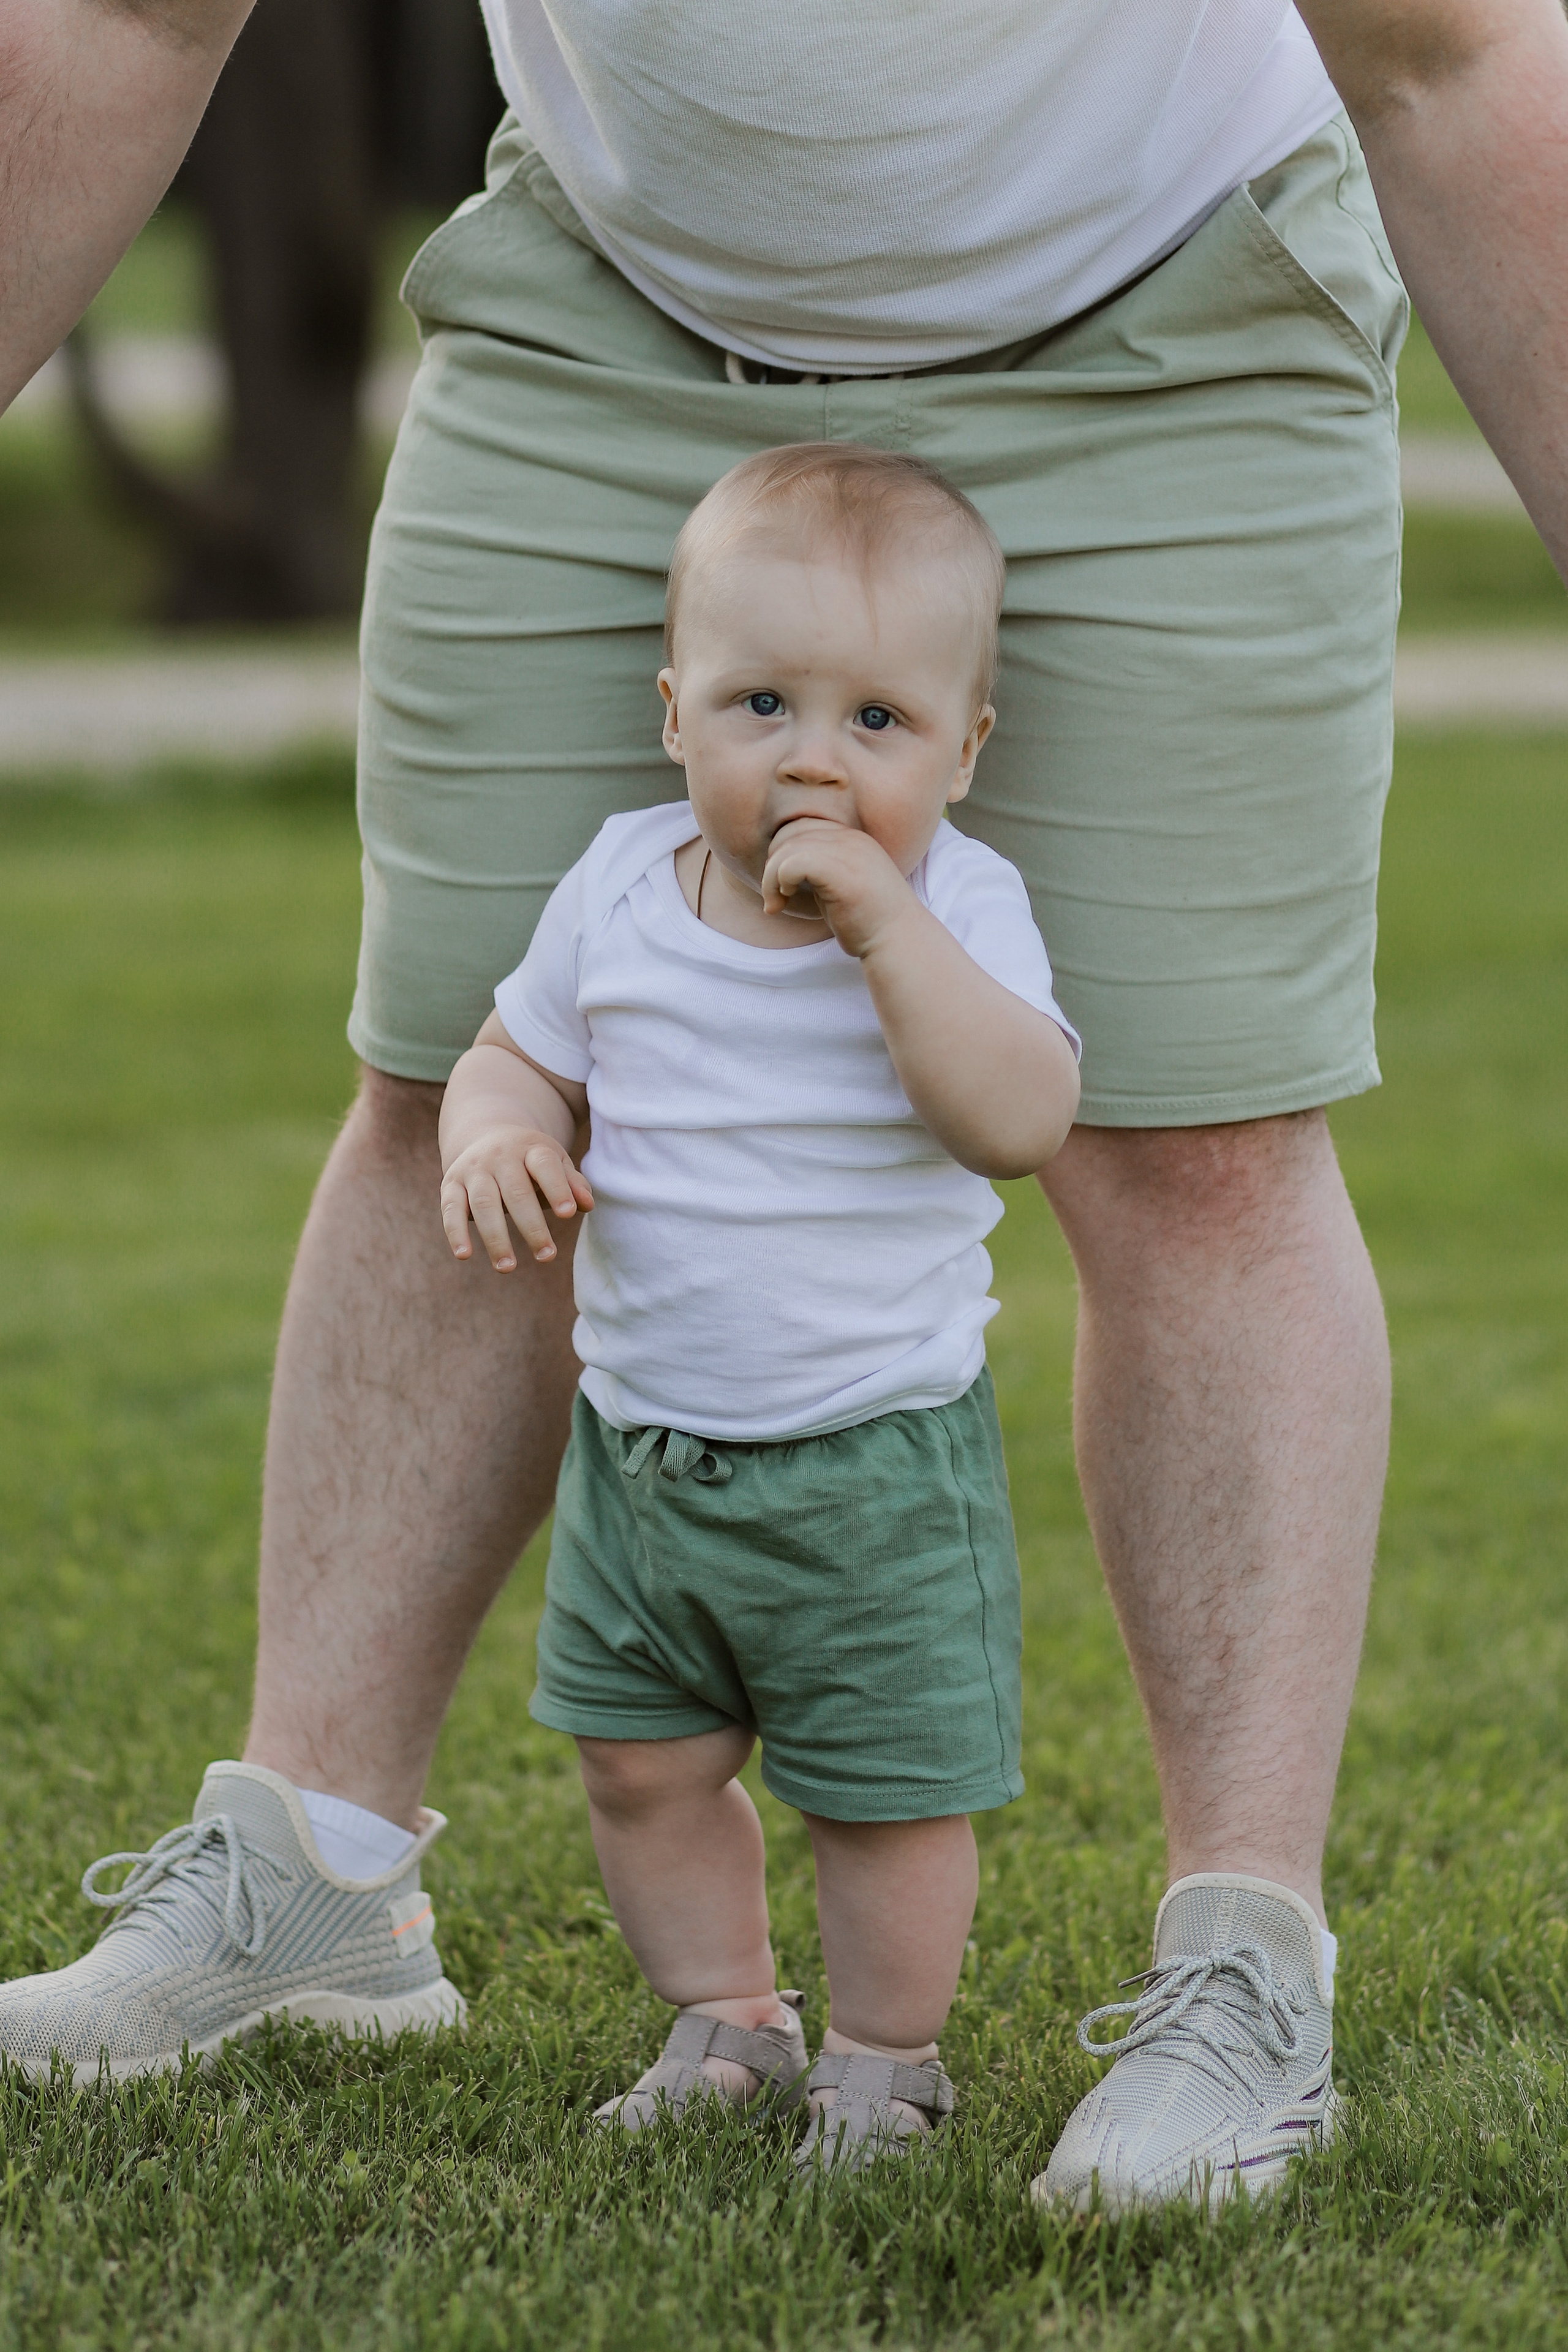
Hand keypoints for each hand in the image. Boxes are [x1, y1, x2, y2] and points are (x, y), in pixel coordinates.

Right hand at [440, 1126, 592, 1270]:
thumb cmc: (530, 1162)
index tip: (568, 1214)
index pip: (545, 1165)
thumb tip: (587, 1205)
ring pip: (483, 1203)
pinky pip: (450, 1208)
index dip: (557, 1188)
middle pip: (516, 1192)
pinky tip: (464, 1255)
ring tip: (508, 1268)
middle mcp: (500, 1156)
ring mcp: (473, 1169)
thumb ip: (573, 1184)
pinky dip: (455, 1232)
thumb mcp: (555, 1164)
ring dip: (495, 1238)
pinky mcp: (451, 1183)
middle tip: (547, 1256)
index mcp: (530, 1148)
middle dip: (532, 1226)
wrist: (486, 1135)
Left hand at [760, 820, 916, 957]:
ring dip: (771, 876)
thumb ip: (819, 872)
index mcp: (853, 839)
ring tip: (776, 902)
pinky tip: (784, 901)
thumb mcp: (841, 888)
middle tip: (775, 893)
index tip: (782, 885)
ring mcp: (847, 852)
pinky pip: (793, 863)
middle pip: (792, 831)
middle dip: (773, 861)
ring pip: (787, 847)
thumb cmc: (869, 924)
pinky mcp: (839, 871)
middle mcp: (850, 839)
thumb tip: (782, 869)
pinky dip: (778, 881)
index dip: (784, 851)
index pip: (804, 825)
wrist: (898, 941)